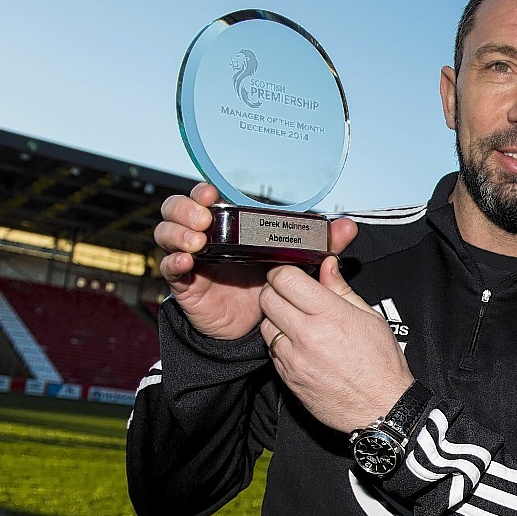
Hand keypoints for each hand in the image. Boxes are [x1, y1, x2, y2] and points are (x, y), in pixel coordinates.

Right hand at [156, 182, 356, 339]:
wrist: (254, 325)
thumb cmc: (270, 286)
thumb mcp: (296, 262)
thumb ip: (321, 243)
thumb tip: (349, 225)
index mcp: (230, 225)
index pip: (205, 196)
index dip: (203, 190)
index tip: (212, 192)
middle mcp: (205, 236)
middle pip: (177, 209)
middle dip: (186, 208)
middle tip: (204, 219)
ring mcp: (192, 258)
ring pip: (166, 233)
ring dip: (178, 232)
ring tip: (197, 241)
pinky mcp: (185, 283)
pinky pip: (169, 268)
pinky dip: (174, 261)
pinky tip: (188, 261)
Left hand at [258, 256, 413, 431]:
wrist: (380, 407)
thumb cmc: (381, 364)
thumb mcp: (369, 317)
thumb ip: (341, 289)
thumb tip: (327, 266)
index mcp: (330, 315)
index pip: (286, 279)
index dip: (285, 272)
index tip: (291, 276)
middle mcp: (308, 336)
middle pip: (267, 299)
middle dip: (275, 292)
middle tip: (290, 297)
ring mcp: (294, 358)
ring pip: (265, 325)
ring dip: (275, 319)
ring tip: (296, 323)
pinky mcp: (288, 377)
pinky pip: (272, 352)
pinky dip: (280, 344)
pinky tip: (299, 346)